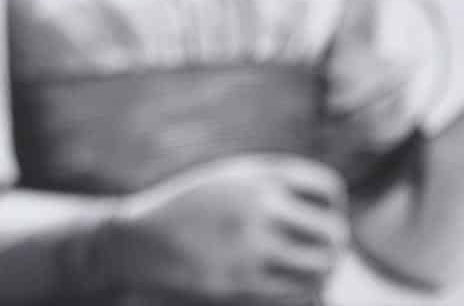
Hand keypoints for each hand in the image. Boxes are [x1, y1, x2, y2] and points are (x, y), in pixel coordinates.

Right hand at [102, 153, 349, 301]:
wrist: (134, 243)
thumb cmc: (187, 213)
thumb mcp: (227, 183)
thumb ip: (273, 189)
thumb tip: (332, 217)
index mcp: (254, 174)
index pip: (327, 187)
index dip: (330, 207)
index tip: (313, 220)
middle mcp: (256, 204)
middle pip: (333, 232)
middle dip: (330, 246)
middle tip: (316, 256)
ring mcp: (250, 244)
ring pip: (321, 267)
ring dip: (320, 274)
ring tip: (304, 275)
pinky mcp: (243, 282)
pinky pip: (299, 293)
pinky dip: (300, 293)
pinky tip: (283, 289)